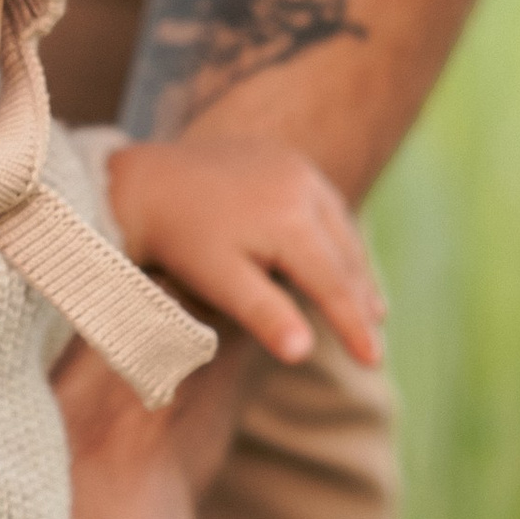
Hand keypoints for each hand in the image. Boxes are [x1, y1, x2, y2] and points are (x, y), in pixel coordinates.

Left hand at [107, 136, 383, 370]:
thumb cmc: (179, 241)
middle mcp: (302, 186)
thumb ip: (265, 315)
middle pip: (344, 254)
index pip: (334, 285)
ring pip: (339, 225)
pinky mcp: (283, 156)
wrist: (143, 183)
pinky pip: (321, 201)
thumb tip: (304, 354)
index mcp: (290, 221)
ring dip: (353, 264)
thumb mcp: (220, 283)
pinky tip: (336, 254)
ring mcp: (295, 166)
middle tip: (376, 334)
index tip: (373, 361)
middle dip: (361, 296)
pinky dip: (334, 233)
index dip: (355, 326)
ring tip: (367, 302)